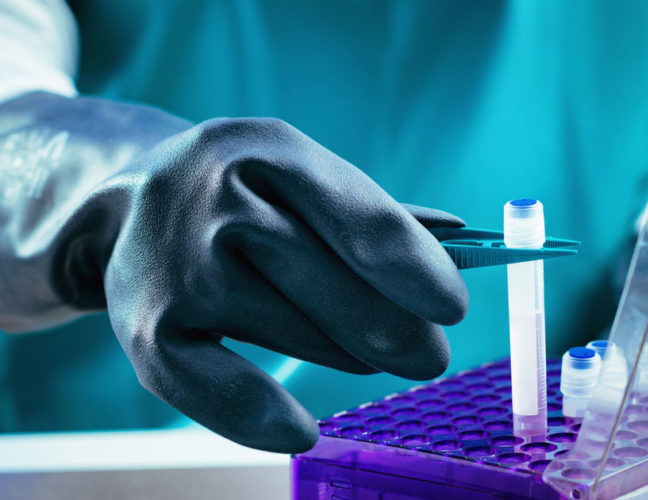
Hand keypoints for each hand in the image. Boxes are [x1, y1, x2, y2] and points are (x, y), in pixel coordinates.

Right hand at [0, 95, 467, 452]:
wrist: (129, 201)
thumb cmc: (249, 194)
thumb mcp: (303, 178)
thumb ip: (376, 215)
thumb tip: (464, 244)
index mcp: (273, 151)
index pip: (364, 222)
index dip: (418, 272)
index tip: (454, 310)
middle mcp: (218, 199)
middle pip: (338, 290)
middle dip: (397, 333)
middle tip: (427, 357)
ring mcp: (177, 262)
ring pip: (299, 338)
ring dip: (344, 354)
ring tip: (356, 349)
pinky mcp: (146, 324)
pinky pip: (217, 388)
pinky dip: (260, 416)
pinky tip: (299, 430)